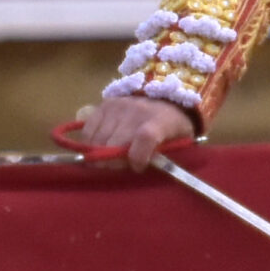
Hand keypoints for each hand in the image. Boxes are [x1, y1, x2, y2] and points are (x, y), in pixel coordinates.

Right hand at [69, 95, 194, 169]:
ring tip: (109, 160)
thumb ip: (168, 156)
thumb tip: (147, 172)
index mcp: (161, 120)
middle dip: (114, 162)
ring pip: (98, 139)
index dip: (138, 157)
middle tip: (119, 167)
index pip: (145, 137)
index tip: (138, 167)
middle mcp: (137, 111)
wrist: (165, 98)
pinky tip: (98, 150)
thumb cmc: (173, 126)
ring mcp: (117, 107)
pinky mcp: (104, 105)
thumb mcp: (181, 141)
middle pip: (115, 142)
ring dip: (100, 155)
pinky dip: (89, 144)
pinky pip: (88, 130)